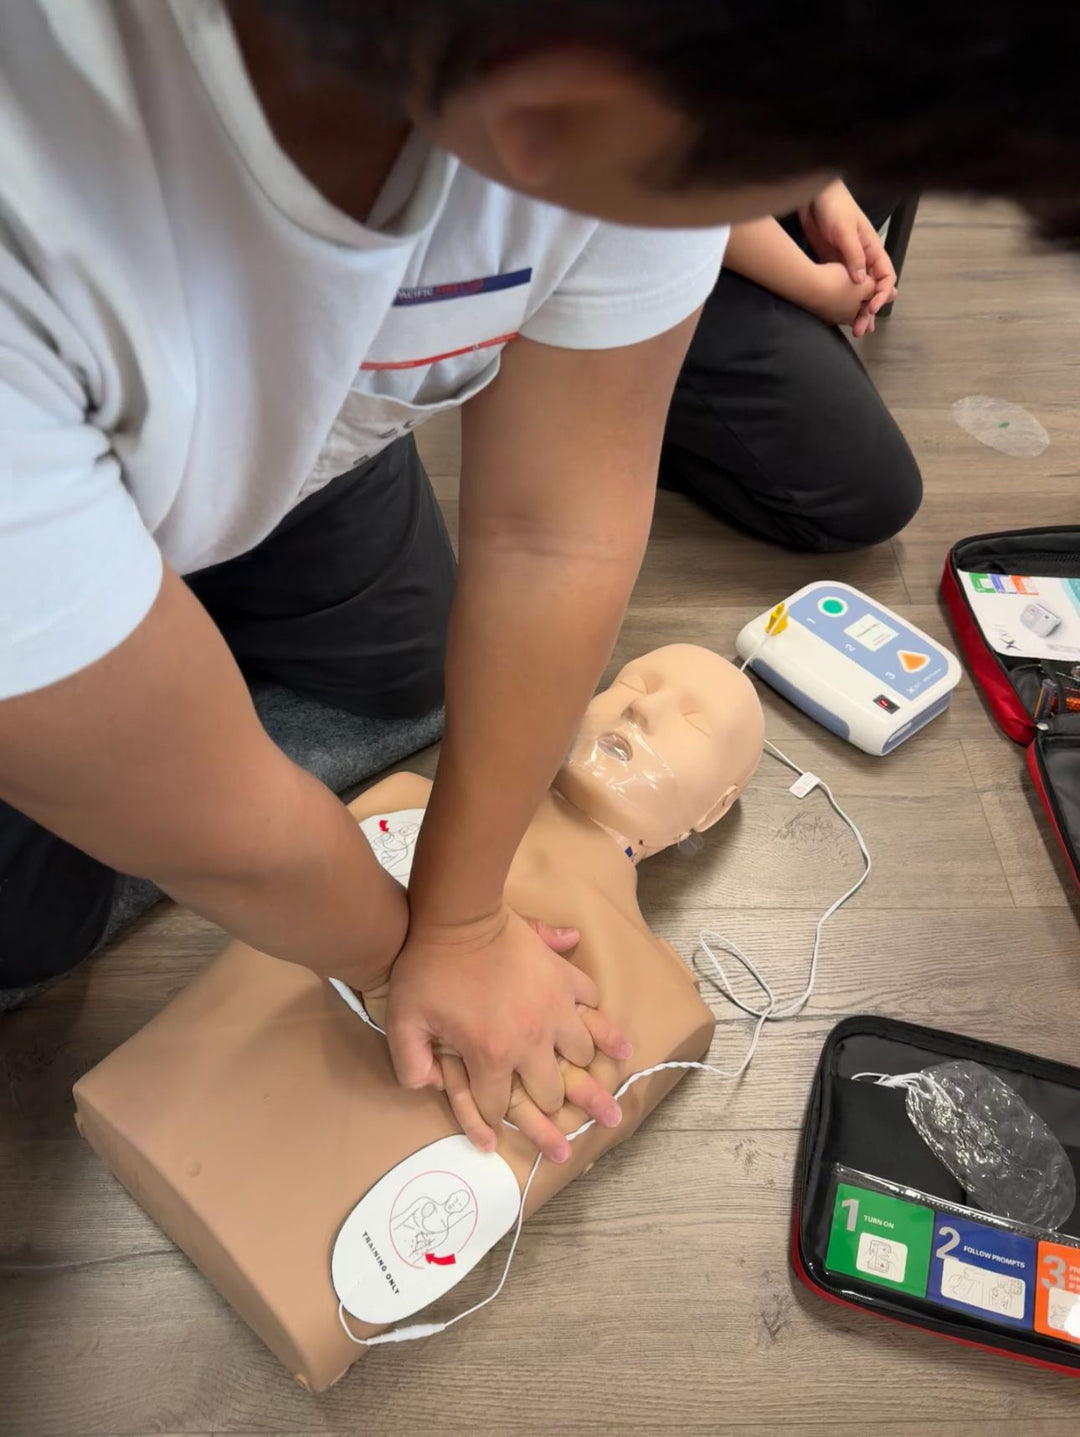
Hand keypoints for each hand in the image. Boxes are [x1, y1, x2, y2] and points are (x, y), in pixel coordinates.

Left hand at [383, 906, 630, 1154]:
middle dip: (547, 1108)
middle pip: (549, 1093)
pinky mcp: (565, 978)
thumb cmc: (427, 969)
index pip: (499, 1107)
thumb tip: (430, 1089)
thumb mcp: (402, 1021)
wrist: (458, 916)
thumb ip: (411, 1065)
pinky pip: (593, 1004)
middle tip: (556, 1117)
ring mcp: (555, 1008)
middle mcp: (532, 1039)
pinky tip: (610, 1035)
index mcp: (492, 1055)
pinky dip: (601, 1021)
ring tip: (594, 1083)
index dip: (493, 1120)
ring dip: (581, 1069)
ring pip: (582, 1054)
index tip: (495, 1123)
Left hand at [799, 180, 897, 335]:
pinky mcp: (833, 264)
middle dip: (869, 310)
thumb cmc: (834, 207)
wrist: (813, 197)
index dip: (881, 294)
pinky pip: (842, 287)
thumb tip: (860, 281)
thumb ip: (853, 255)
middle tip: (861, 328)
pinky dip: (843, 302)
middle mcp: (863, 258)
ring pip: (857, 292)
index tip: (871, 307)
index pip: (885, 277)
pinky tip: (839, 316)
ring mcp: (848, 263)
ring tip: (855, 329)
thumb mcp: (845, 231)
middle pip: (872, 289)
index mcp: (873, 249)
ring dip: (857, 310)